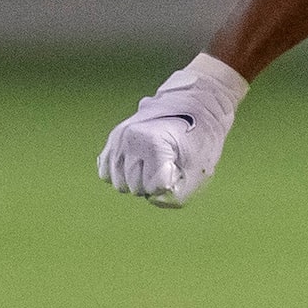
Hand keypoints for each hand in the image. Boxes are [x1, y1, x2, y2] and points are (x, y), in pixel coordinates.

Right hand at [98, 55, 248, 206]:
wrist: (196, 109)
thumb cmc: (200, 142)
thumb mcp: (198, 174)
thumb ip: (174, 197)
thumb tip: (150, 196)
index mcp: (152, 143)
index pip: (155, 187)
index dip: (171, 183)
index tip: (181, 164)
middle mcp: (129, 138)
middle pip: (136, 188)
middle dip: (153, 184)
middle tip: (170, 163)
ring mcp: (118, 138)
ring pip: (120, 185)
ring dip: (138, 181)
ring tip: (154, 163)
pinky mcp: (112, 141)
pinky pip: (107, 175)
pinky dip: (121, 175)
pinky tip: (138, 164)